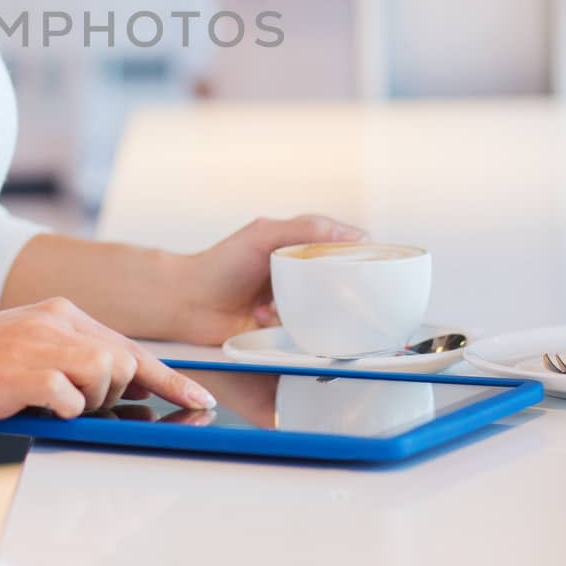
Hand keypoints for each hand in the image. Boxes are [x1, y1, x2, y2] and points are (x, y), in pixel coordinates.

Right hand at [0, 297, 218, 429]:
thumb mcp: (25, 354)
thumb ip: (71, 366)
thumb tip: (123, 398)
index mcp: (60, 313)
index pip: (130, 347)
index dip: (170, 379)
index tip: (202, 402)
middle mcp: (54, 321)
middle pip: (124, 361)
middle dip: (119, 395)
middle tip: (83, 410)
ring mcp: (38, 344)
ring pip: (106, 375)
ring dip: (90, 402)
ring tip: (49, 404)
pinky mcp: (20, 372)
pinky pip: (70, 398)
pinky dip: (63, 410)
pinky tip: (35, 405)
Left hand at [173, 214, 367, 347]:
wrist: (186, 304)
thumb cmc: (220, 265)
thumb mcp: (263, 235)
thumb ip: (306, 229)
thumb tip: (356, 235)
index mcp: (300, 247)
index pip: (345, 249)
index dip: (363, 258)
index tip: (378, 268)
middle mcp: (300, 276)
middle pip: (342, 285)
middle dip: (343, 292)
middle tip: (344, 297)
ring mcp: (294, 306)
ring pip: (327, 313)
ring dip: (313, 312)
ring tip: (285, 305)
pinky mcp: (286, 334)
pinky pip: (307, 336)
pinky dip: (291, 329)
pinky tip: (264, 318)